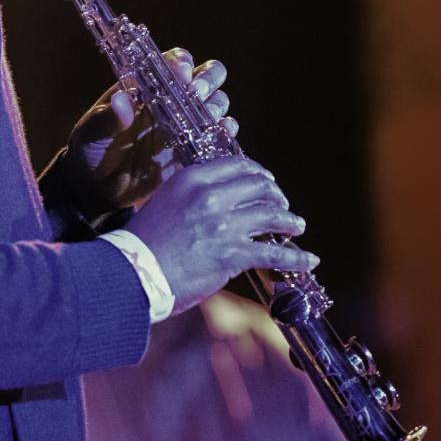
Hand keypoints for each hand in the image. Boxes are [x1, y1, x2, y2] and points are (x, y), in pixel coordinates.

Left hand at [60, 48, 237, 214]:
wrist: (97, 190)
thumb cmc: (90, 152)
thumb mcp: (90, 134)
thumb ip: (105, 118)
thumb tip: (121, 101)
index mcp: (146, 87)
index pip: (174, 61)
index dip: (181, 62)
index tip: (180, 72)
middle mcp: (171, 101)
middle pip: (206, 75)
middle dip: (208, 79)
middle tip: (196, 93)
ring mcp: (185, 125)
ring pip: (216, 102)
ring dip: (216, 105)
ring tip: (208, 116)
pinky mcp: (193, 151)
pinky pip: (219, 136)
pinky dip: (225, 132)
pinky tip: (221, 133)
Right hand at [126, 156, 317, 313]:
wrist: (132, 274)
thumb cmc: (142, 243)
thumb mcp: (163, 202)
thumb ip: (190, 193)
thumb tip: (213, 195)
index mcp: (192, 179)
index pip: (237, 166)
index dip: (258, 174)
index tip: (266, 183)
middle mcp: (211, 196)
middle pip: (259, 186)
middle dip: (276, 196)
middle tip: (282, 205)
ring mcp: (224, 225)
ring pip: (271, 215)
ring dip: (290, 220)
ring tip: (297, 226)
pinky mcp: (232, 254)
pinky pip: (274, 254)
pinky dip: (296, 258)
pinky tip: (308, 260)